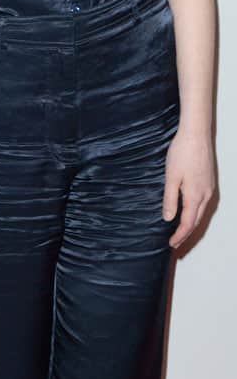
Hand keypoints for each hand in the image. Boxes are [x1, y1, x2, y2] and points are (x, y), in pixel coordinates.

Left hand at [163, 126, 215, 248]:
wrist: (196, 135)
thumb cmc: (182, 153)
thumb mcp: (171, 177)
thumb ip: (170, 199)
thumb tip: (168, 218)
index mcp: (195, 196)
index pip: (188, 223)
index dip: (179, 236)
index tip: (171, 244)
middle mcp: (206, 195)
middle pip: (196, 221)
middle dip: (186, 234)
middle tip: (175, 243)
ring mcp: (209, 188)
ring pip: (201, 213)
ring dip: (191, 224)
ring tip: (180, 231)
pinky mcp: (209, 182)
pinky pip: (203, 203)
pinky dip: (195, 212)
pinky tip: (188, 211)